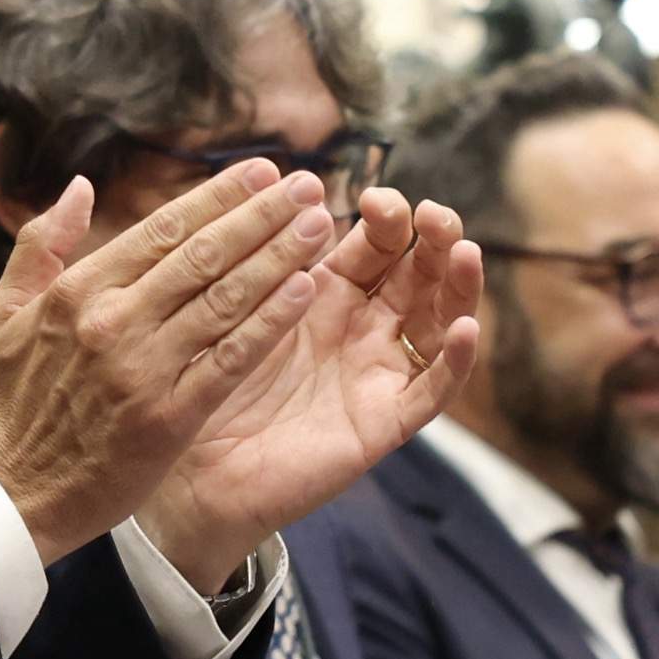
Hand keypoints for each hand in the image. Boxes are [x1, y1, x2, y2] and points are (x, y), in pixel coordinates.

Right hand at [0, 161, 337, 564]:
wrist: (17, 494)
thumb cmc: (16, 402)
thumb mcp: (8, 313)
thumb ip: (40, 243)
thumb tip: (81, 187)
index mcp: (77, 292)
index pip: (162, 230)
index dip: (218, 197)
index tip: (262, 172)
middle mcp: (112, 322)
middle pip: (203, 255)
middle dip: (262, 216)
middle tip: (309, 186)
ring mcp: (143, 369)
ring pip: (225, 299)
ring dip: (278, 257)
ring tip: (319, 226)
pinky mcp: (169, 417)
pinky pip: (231, 359)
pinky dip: (270, 322)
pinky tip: (304, 290)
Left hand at [135, 187, 483, 588]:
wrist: (193, 471)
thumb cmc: (206, 384)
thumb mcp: (234, 310)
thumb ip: (261, 259)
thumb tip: (280, 187)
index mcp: (327, 296)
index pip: (376, 246)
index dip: (387, 219)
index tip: (379, 197)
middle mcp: (362, 331)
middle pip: (418, 276)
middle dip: (433, 241)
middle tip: (436, 214)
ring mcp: (377, 375)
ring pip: (438, 324)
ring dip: (457, 287)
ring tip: (465, 251)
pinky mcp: (382, 424)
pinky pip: (430, 393)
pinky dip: (454, 362)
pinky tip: (463, 329)